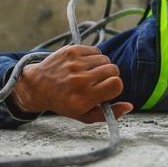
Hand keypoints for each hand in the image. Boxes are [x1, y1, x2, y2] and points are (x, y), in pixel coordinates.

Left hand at [11, 45, 132, 123]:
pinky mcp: (72, 50)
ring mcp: (75, 63)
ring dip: (101, 66)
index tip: (107, 89)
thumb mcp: (84, 116)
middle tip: (97, 81)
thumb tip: (129, 106)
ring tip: (89, 73)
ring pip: (105, 59)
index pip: (116, 84)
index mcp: (83, 98)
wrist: (38, 86)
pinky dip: (93, 57)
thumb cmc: (64, 102)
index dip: (115, 86)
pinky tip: (83, 65)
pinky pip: (96, 50)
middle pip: (113, 69)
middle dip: (109, 75)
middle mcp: (79, 80)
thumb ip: (108, 114)